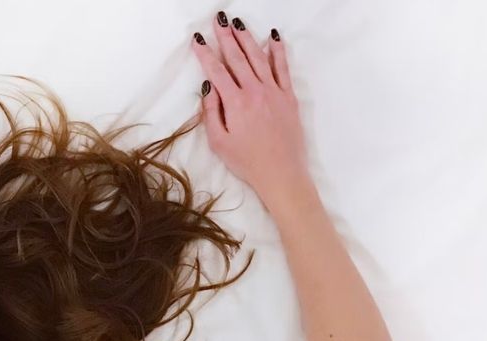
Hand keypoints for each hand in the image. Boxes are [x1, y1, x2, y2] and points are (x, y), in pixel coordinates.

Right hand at [191, 17, 312, 209]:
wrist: (282, 173)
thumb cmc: (247, 162)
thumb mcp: (219, 142)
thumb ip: (211, 113)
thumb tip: (207, 89)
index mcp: (235, 103)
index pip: (216, 72)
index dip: (206, 54)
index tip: (198, 40)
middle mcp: (255, 91)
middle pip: (237, 58)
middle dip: (226, 37)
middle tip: (218, 20)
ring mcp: (274, 92)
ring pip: (258, 58)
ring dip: (247, 38)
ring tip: (238, 23)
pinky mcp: (288, 97)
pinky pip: (282, 68)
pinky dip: (277, 52)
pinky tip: (273, 38)